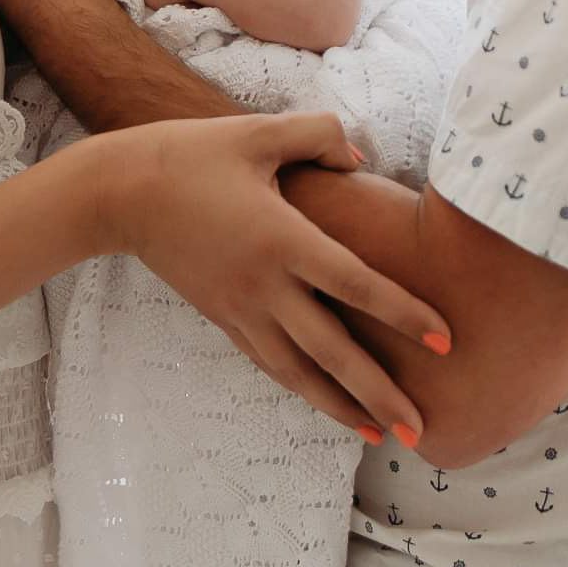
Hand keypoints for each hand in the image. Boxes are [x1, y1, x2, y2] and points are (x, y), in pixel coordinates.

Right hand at [93, 109, 450, 441]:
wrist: (121, 193)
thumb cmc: (192, 154)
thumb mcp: (258, 132)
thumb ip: (318, 136)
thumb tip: (360, 160)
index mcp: (281, 238)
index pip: (354, 285)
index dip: (403, 313)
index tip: (446, 340)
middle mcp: (264, 285)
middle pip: (331, 351)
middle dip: (378, 392)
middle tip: (420, 430)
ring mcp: (240, 308)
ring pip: (298, 372)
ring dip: (340, 406)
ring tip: (379, 434)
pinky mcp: (222, 317)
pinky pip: (269, 361)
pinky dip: (301, 386)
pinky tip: (325, 401)